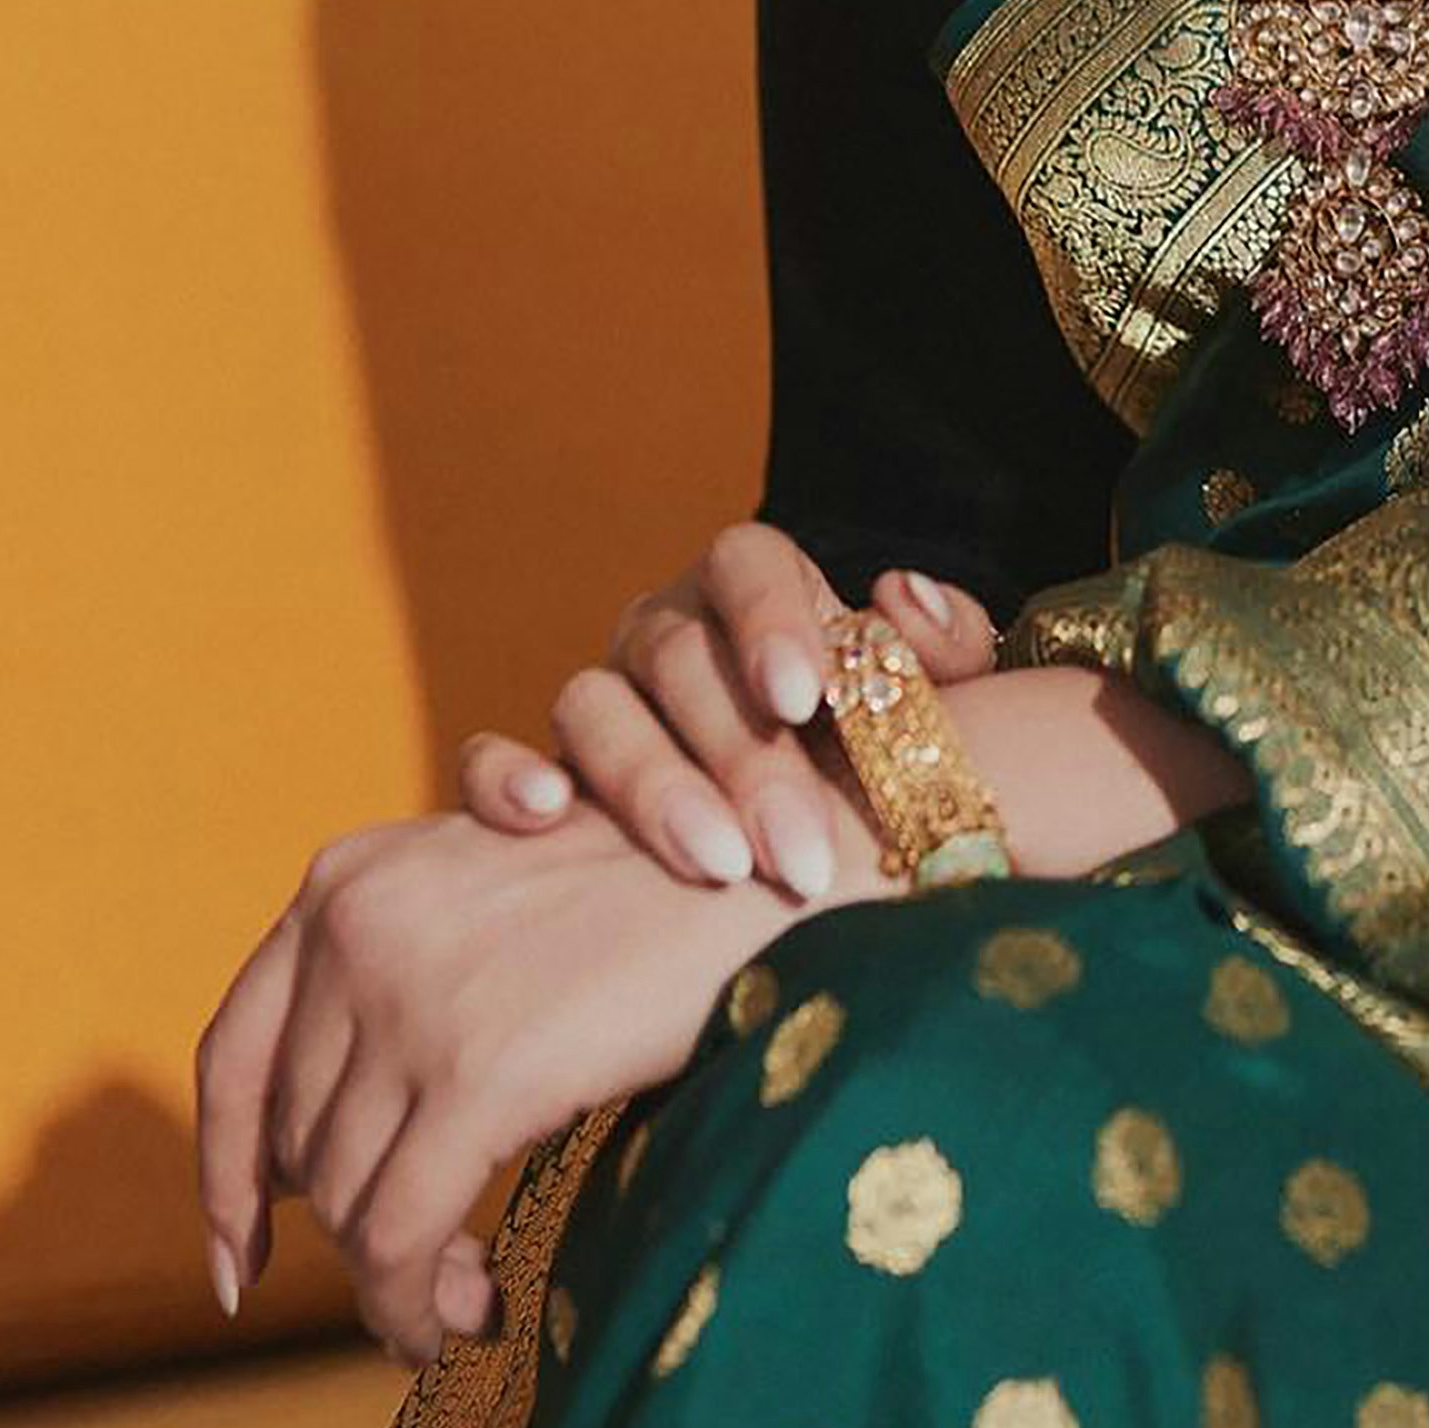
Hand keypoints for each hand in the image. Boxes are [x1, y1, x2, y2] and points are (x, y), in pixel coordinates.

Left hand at [194, 798, 812, 1362]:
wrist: (779, 875)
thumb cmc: (659, 897)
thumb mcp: (492, 901)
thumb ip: (396, 982)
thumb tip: (308, 1166)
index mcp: (346, 878)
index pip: (232, 1053)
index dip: (224, 1176)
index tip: (241, 1263)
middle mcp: (355, 926)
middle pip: (296, 1144)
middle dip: (351, 1233)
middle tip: (427, 1281)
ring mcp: (410, 1000)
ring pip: (344, 1203)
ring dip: (398, 1277)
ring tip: (471, 1298)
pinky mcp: (477, 1074)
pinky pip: (400, 1239)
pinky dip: (418, 1305)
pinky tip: (478, 1320)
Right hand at [455, 519, 993, 898]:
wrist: (816, 828)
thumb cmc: (879, 752)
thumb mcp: (931, 703)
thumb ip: (940, 651)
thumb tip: (901, 596)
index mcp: (753, 589)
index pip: (747, 563)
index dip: (770, 619)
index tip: (807, 694)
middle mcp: (663, 632)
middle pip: (680, 661)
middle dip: (744, 758)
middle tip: (799, 852)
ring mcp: (597, 699)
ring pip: (592, 707)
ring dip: (652, 786)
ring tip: (718, 865)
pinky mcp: (536, 770)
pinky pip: (488, 758)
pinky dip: (503, 778)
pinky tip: (544, 817)